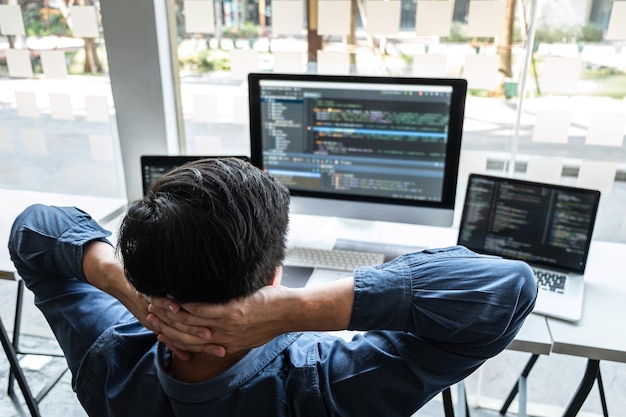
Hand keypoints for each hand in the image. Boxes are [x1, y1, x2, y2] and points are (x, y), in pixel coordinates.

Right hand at [147, 285, 291, 357]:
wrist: (291, 313)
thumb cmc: (275, 318)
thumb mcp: (253, 333)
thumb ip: (236, 331)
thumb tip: (228, 326)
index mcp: (228, 343)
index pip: (194, 343)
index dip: (174, 336)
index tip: (160, 327)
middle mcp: (224, 337)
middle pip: (187, 333)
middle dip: (166, 323)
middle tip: (150, 311)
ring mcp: (227, 325)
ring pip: (191, 320)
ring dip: (171, 310)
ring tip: (157, 300)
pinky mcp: (232, 311)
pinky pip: (203, 308)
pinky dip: (187, 301)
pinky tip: (176, 293)